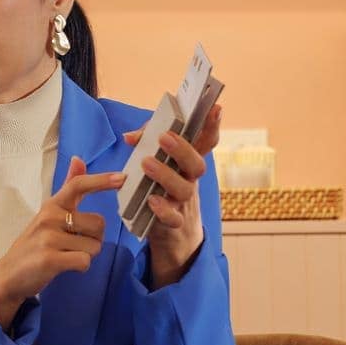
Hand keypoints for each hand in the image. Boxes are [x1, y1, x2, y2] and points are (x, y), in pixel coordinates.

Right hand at [0, 157, 124, 329]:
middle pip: (98, 224)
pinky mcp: (49, 259)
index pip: (78, 185)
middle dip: (94, 238)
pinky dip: (80, 267)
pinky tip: (64, 265)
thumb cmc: (35, 244)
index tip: (123, 177)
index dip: (101, 181)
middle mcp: (49, 217)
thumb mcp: (49, 214)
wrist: (9, 275)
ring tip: (66, 255)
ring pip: (94, 246)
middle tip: (74, 244)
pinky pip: (84, 261)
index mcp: (52, 204)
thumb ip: (67, 189)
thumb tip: (78, 159)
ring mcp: (48, 237)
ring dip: (86, 254)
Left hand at [123, 103, 221, 289]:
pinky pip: (173, 219)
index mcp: (187, 164)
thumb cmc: (161, 191)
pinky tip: (151, 200)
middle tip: (164, 136)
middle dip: (182, 148)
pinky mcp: (173, 225)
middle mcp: (190, 181)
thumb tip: (129, 137)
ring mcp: (184, 203)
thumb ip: (144, 146)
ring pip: (184, 188)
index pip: (205, 143)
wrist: (172, 236)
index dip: (212, 126)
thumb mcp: (156, 166)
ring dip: (166, 174)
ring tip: (146, 163)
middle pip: (197, 164)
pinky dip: (163, 209)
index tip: (216, 108)